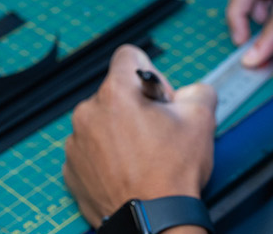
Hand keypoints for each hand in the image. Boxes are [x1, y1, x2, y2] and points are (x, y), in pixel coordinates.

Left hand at [63, 45, 217, 227]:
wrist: (153, 221)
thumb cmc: (173, 173)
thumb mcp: (202, 118)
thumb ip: (198, 90)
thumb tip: (191, 92)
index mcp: (117, 92)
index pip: (129, 55)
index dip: (151, 72)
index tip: (160, 96)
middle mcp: (88, 112)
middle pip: (116, 91)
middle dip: (137, 105)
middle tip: (158, 131)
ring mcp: (76, 142)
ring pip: (102, 120)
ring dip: (120, 130)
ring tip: (143, 156)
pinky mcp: (71, 169)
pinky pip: (90, 149)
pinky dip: (107, 155)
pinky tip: (128, 170)